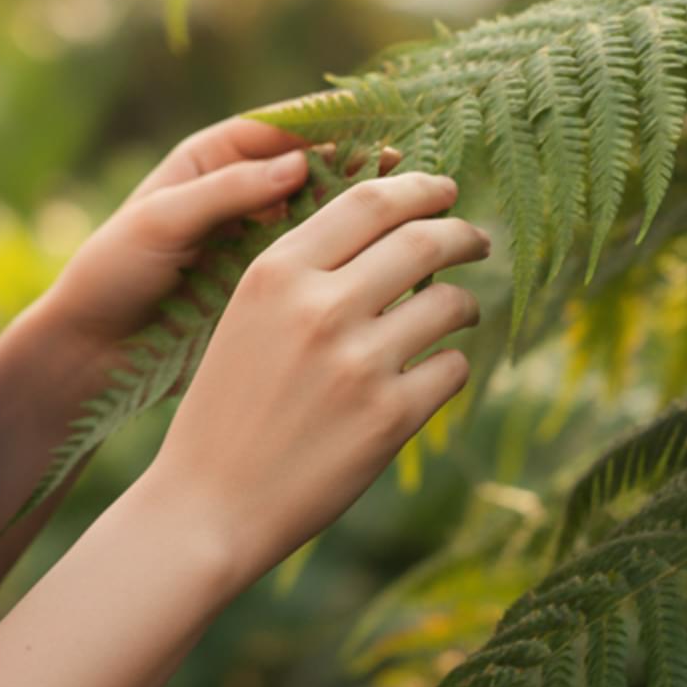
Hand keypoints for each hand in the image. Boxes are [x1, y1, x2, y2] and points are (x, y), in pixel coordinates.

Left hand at [40, 113, 402, 367]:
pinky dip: (352, 265)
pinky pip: (316, 266)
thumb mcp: (160, 223)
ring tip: (419, 217)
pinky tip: (390, 271)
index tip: (381, 120)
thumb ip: (224, 193)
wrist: (91, 349)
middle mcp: (240, 195)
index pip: (279, 129)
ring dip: (366, 218)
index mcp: (209, 163)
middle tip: (417, 173)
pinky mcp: (265, 287)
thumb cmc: (111, 272)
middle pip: (312, 169)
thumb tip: (296, 165)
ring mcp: (256, 242)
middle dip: (362, 168)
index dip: (330, 122)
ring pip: (323, 218)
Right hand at [142, 168, 487, 589]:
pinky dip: (451, 365)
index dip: (417, 188)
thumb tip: (394, 232)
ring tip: (459, 311)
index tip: (443, 190)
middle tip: (476, 239)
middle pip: (422, 241)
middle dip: (462, 233)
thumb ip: (307, 271)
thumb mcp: (247, 313)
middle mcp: (319, 307)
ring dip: (466, 303)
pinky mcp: (389, 418)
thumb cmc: (229, 401)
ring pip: (450, 303)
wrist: (210, 499)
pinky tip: (432, 372)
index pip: (367, 202)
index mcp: (276, 271)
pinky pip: (452, 369)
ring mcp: (358, 363)